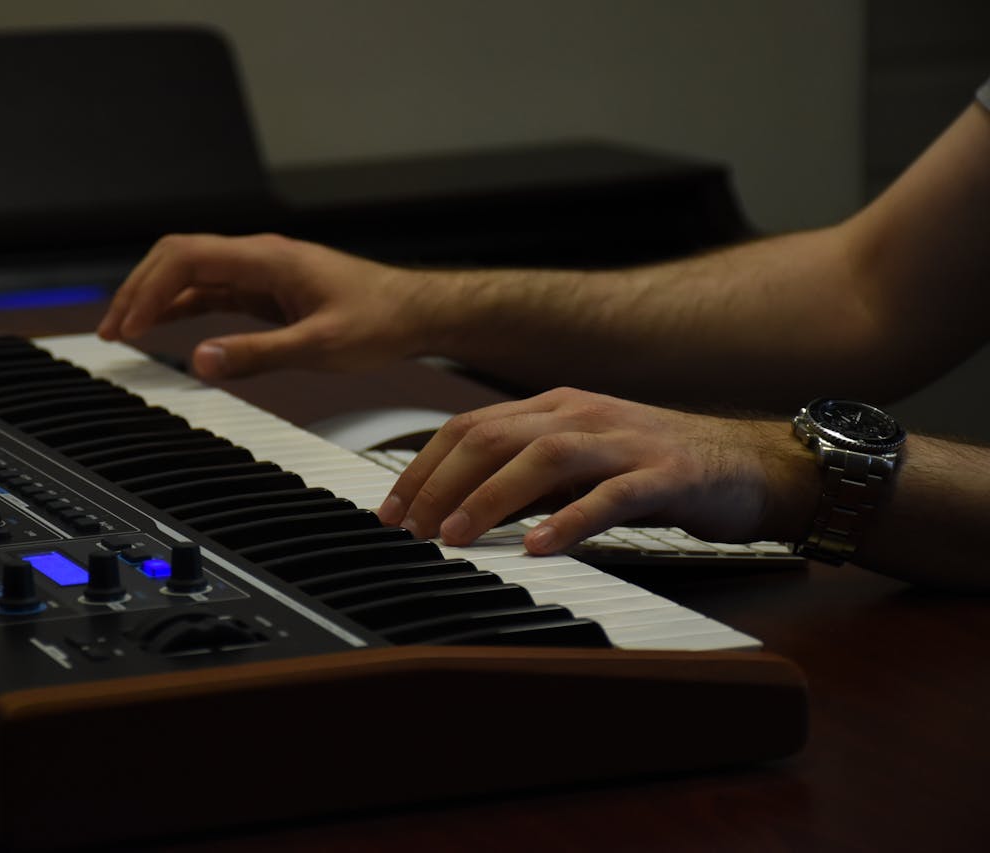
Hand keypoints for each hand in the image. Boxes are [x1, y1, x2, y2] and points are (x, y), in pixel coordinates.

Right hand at [97, 233, 428, 378]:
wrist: (417, 313)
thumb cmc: (380, 321)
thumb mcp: (319, 345)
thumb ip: (258, 355)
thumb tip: (202, 362)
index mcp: (266, 259)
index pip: (186, 259)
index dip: (148, 290)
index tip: (126, 327)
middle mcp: (259, 259)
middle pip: (179, 259)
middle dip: (139, 291)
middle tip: (110, 330)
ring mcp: (262, 274)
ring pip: (193, 275)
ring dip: (156, 299)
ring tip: (123, 331)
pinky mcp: (269, 292)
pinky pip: (214, 293)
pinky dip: (183, 308)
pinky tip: (166, 328)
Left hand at [377, 388, 813, 553]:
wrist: (750, 465)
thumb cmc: (657, 467)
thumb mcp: (579, 464)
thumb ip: (525, 477)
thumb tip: (457, 507)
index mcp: (555, 407)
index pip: (470, 426)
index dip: (424, 466)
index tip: (392, 509)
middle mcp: (582, 414)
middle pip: (492, 436)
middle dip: (441, 482)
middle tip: (410, 528)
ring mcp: (624, 440)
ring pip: (541, 458)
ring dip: (489, 498)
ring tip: (454, 536)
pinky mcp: (666, 474)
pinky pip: (610, 496)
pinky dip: (569, 520)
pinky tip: (539, 547)